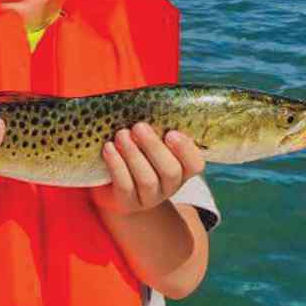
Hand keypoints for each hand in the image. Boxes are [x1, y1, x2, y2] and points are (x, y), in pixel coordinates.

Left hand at [90, 123, 204, 215]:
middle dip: (153, 147)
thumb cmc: (137, 152)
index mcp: (182, 168)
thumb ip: (155, 127)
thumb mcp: (149, 140)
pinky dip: (116, 165)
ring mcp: (150, 198)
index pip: (195, 164)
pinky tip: (109, 149)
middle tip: (138, 126)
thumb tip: (149, 102)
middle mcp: (170, 186)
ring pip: (147, 179)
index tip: (171, 133)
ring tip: (121, 135)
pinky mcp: (128, 203)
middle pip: (170, 171)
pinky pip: (124, 186)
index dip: (186, 150)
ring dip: (133, 154)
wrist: (115, 187)